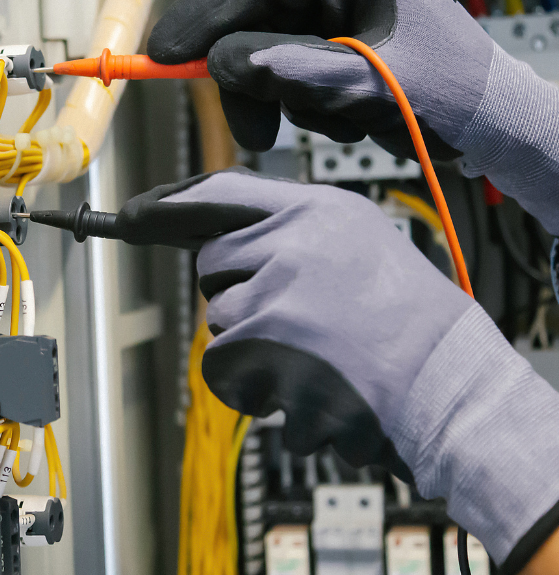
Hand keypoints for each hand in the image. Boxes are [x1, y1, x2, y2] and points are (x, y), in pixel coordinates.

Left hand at [119, 170, 558, 573]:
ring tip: (312, 351)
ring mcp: (279, 299)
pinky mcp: (268, 356)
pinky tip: (300, 383)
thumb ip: (289, 228)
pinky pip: (221, 368)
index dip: (170, 206)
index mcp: (318, 210)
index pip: (221, 193)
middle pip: (210, 265)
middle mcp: (293, 245)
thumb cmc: (404, 317)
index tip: (131, 215)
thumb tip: (211, 234)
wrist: (446, 385)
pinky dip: (250, 384)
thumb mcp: (356, 240)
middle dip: (237, 293)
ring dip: (250, 344)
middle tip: (296, 316)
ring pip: (217, 319)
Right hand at [147, 0, 558, 232]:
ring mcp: (341, 13)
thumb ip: (289, 68)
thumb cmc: (452, 98)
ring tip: (333, 126)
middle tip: (250, 130)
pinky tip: (345, 120)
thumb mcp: (366, 83)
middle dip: (247, 74)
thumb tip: (218, 62)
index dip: (207, 16)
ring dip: (283, 97)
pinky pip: (291, 69)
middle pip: (257, 15)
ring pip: (269, 47)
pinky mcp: (340, 45)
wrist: (497, 127)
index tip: (163, 52)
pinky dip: (302, 103)